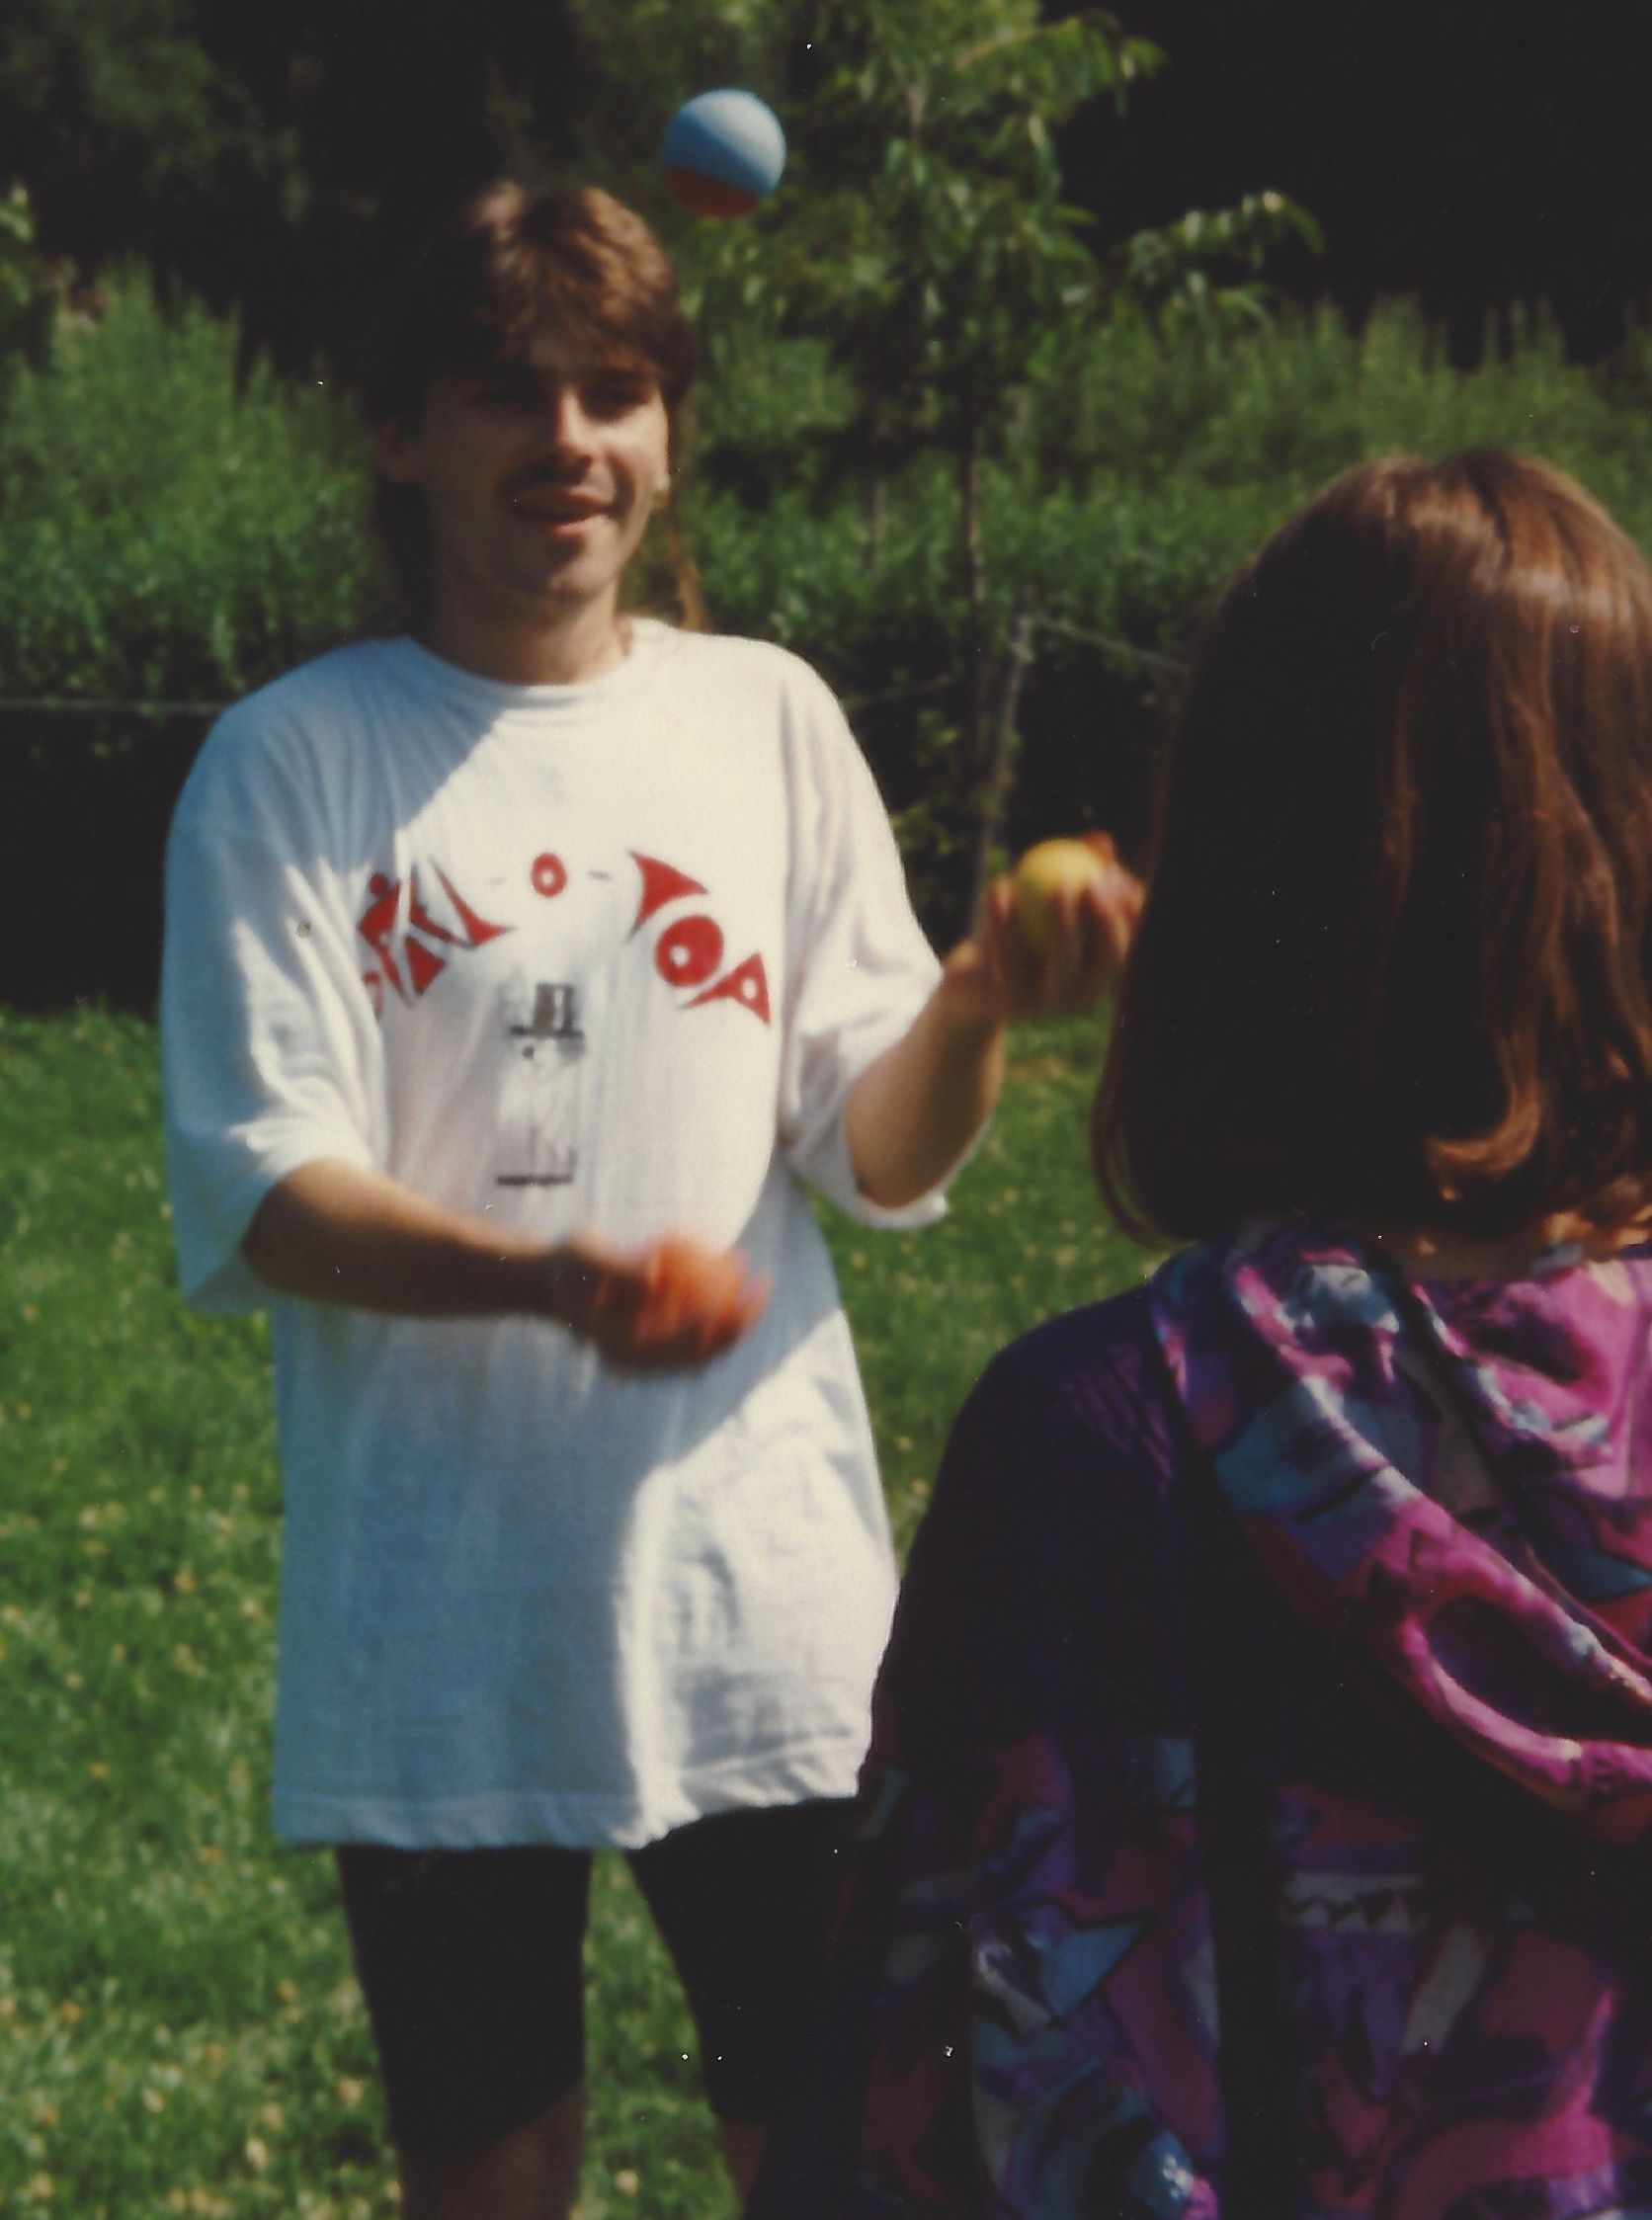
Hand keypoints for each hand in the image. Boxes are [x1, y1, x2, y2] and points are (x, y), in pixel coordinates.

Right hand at [548, 1232, 769, 1370]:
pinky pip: (695, 1327)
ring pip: (705, 1345)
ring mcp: (647, 1356)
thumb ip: (615, 1266)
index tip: (741, 1295)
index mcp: (622, 1351)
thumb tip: (653, 1274)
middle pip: (702, 1352)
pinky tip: (739, 1271)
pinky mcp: (654, 1342)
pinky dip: (718, 1305)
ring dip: (737, 1319)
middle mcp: (638, 1363)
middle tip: (761, 1288)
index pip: (681, 1347)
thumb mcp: (583, 1255)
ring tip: (761, 1282)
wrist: (550, 1280)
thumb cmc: (567, 1263)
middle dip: (740, 1326)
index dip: (717, 1327)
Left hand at [939, 835, 1142, 1027]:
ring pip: (1065, 964)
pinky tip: (1001, 888)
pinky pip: (1012, 960)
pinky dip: (1006, 922)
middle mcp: (1083, 992)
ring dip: (1065, 922)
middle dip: (1107, 920)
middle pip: (1108, 959)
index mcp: (1100, 967)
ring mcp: (1049, 1004)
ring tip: (1060, 884)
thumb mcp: (1044, 892)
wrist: (970, 979)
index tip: (1116, 873)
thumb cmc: (1018, 928)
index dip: (1131, 909)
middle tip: (1093, 882)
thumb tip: (1102, 840)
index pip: (1129, 938)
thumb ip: (1075, 866)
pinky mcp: (1012, 1004)